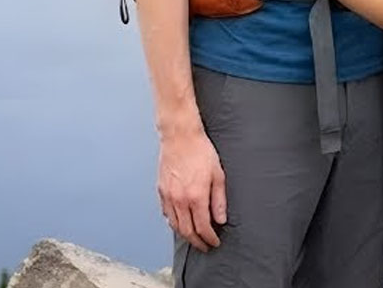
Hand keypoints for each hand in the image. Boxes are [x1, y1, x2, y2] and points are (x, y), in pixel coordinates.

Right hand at [158, 127, 225, 251]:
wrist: (180, 136)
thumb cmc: (200, 151)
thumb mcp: (217, 174)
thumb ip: (219, 199)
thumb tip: (220, 218)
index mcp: (196, 196)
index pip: (203, 227)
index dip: (209, 238)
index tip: (214, 242)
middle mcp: (180, 200)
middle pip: (187, 231)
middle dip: (197, 242)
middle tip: (205, 245)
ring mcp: (168, 196)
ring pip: (175, 225)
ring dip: (185, 235)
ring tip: (194, 237)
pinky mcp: (161, 191)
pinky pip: (166, 213)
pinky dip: (174, 222)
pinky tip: (180, 221)